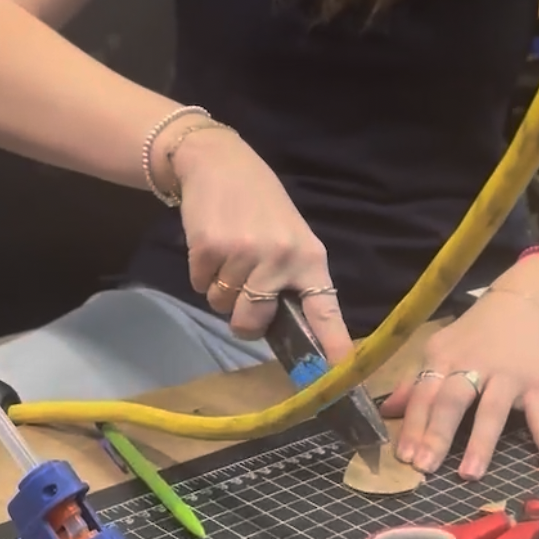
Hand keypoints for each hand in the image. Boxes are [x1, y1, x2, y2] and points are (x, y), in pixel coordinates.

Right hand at [168, 126, 353, 364]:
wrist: (220, 162)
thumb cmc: (261, 206)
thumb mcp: (291, 237)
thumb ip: (292, 279)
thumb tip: (285, 329)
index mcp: (310, 259)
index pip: (325, 310)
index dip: (333, 346)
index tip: (339, 375)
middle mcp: (281, 258)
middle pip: (253, 322)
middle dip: (242, 319)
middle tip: (242, 292)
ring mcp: (244, 253)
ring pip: (222, 305)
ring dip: (220, 289)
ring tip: (228, 253)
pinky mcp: (209, 247)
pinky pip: (200, 285)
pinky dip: (201, 273)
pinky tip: (211, 245)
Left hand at [382, 290, 538, 478]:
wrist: (525, 304)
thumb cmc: (477, 334)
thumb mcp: (442, 349)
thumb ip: (415, 382)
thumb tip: (385, 411)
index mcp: (444, 358)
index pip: (423, 394)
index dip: (413, 425)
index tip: (404, 457)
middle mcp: (473, 366)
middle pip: (451, 401)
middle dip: (437, 434)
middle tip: (425, 468)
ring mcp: (508, 376)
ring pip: (491, 410)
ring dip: (481, 443)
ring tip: (470, 475)